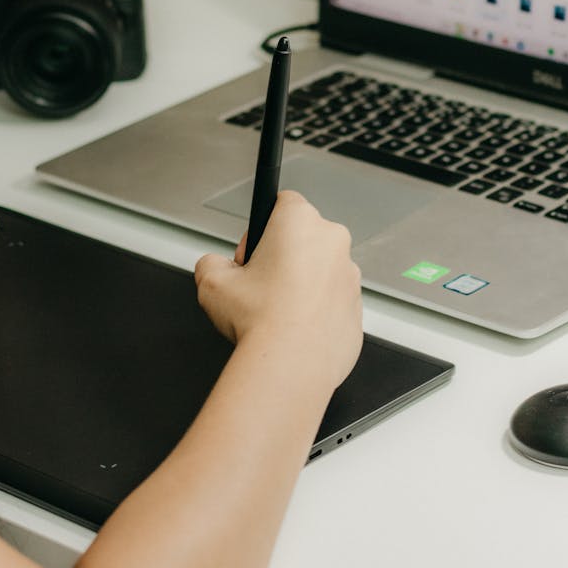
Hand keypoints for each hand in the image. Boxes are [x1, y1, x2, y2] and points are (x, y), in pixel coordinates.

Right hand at [193, 191, 362, 390]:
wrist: (291, 365)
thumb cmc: (260, 320)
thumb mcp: (211, 281)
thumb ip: (211, 263)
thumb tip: (214, 267)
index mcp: (300, 222)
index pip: (282, 202)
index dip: (260, 228)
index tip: (251, 254)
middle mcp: (332, 242)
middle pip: (303, 237)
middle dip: (282, 256)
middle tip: (259, 286)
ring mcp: (349, 275)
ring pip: (320, 270)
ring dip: (301, 283)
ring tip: (275, 312)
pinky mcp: (357, 307)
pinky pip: (332, 300)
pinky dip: (315, 310)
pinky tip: (293, 327)